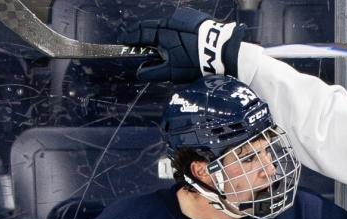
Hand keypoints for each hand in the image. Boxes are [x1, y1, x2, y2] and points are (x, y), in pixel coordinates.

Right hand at [119, 7, 245, 82]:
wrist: (223, 51)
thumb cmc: (196, 62)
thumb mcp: (172, 71)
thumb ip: (153, 72)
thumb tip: (139, 72)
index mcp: (163, 31)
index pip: (141, 32)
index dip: (131, 37)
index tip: (124, 40)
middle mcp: (172, 20)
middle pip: (153, 26)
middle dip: (144, 34)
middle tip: (138, 41)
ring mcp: (185, 16)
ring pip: (168, 25)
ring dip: (162, 33)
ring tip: (159, 43)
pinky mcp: (196, 17)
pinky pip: (181, 24)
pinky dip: (176, 31)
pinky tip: (179, 40)